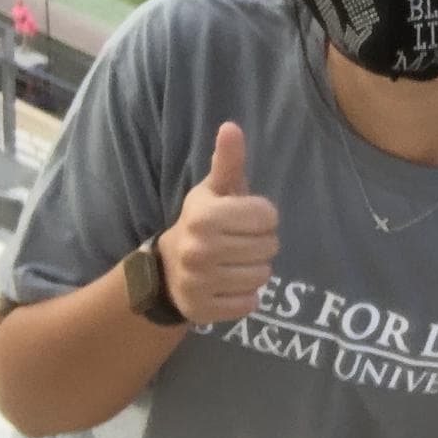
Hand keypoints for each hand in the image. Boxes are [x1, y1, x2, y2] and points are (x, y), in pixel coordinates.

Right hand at [158, 122, 277, 325]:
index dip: (263, 216)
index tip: (245, 219)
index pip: (268, 216)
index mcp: (204, 216)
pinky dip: (245, 296)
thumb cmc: (202, 223)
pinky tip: (228, 284)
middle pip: (269, 247)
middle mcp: (199, 249)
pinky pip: (249, 304)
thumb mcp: (214, 191)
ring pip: (263, 276)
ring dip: (255, 270)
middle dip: (261, 244)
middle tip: (239, 243)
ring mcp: (199, 282)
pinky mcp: (203, 310)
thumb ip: (227, 162)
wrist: (167, 269)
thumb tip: (231, 127)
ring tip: (234, 263)